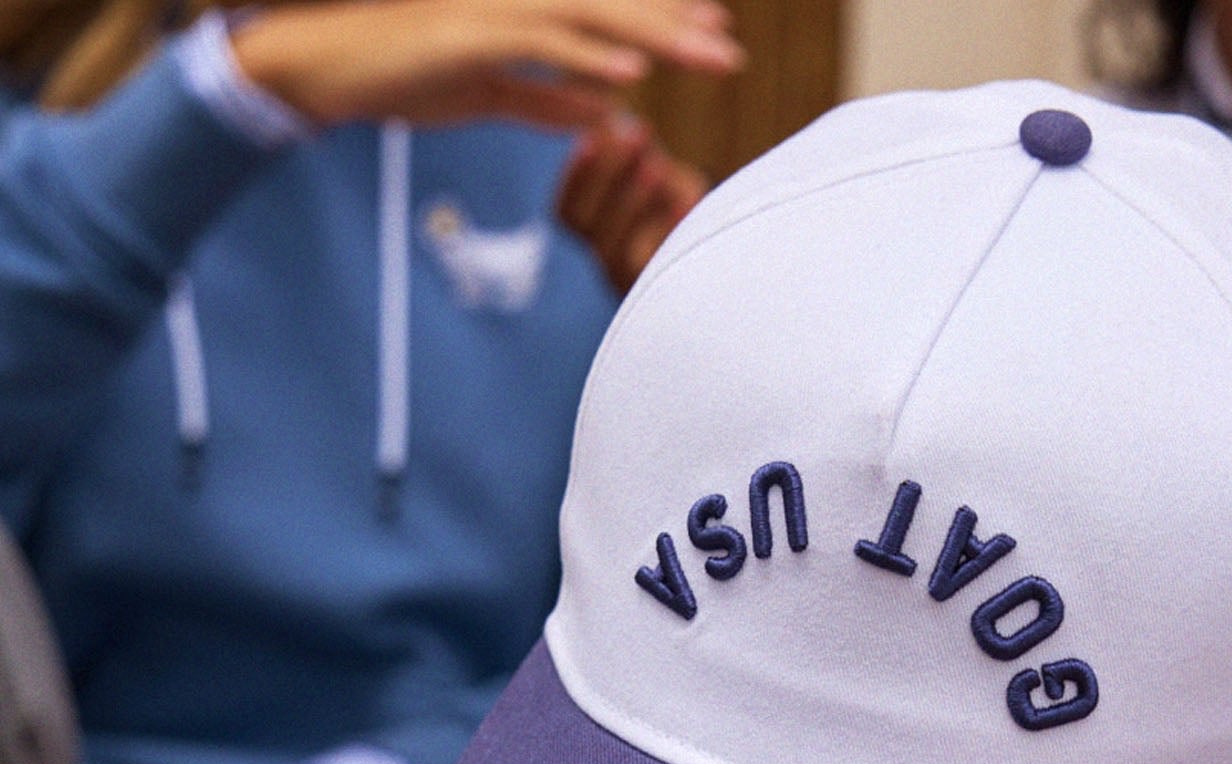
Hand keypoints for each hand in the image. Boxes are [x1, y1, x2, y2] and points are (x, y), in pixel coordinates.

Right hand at [230, 0, 742, 130]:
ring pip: (593, 21)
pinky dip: (590, 62)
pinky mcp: (473, 36)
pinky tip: (632, 79)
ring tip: (706, 57)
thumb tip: (604, 115)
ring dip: (654, 40)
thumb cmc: (402, 73)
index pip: (607, 13)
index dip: (663, 22)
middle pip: (614, 10)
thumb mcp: (488, 92)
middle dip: (677, 28)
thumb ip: (547, 101)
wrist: (331, 65)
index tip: (714, 36)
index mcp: (525, 10)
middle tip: (731, 50)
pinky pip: (544, 48)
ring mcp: (497, 10)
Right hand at [557, 113, 705, 292]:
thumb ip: (636, 149)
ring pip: (618, 251)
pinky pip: (662, 266)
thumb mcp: (657, 169)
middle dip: (609, 176)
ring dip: (635, 202)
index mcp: (597, 232)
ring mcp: (636, 281)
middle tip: (635, 134)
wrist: (720, 257)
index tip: (590, 138)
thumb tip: (617, 120)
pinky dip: (673, 230)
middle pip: (589, 228)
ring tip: (656, 165)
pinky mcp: (669, 292)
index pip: (568, 211)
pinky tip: (687, 198)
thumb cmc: (681, 204)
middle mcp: (610, 261)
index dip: (575, 176)